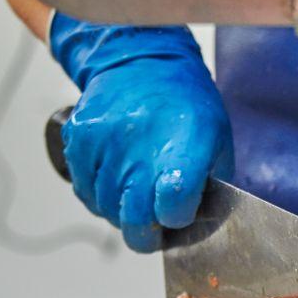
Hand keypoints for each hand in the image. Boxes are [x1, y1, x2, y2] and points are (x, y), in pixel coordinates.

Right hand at [62, 57, 232, 251]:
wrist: (143, 62)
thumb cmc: (188, 104)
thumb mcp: (218, 139)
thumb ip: (212, 183)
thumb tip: (200, 220)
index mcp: (184, 149)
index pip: (175, 203)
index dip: (177, 218)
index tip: (180, 212)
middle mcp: (140, 149)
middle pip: (134, 219)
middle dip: (146, 236)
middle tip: (154, 231)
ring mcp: (105, 145)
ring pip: (107, 209)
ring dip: (122, 213)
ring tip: (137, 194)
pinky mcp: (79, 141)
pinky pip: (85, 191)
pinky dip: (100, 196)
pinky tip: (116, 183)